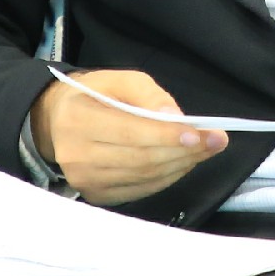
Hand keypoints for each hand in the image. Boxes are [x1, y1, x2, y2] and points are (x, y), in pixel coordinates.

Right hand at [30, 68, 226, 206]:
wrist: (58, 122)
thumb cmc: (94, 96)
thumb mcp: (119, 79)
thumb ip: (149, 94)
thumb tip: (174, 117)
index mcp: (78, 119)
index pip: (131, 132)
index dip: (168, 135)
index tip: (202, 133)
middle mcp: (76, 156)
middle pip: (141, 159)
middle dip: (184, 151)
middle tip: (215, 141)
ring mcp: (85, 181)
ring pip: (145, 177)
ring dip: (181, 165)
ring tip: (203, 149)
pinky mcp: (96, 195)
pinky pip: (141, 190)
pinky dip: (167, 177)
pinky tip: (182, 162)